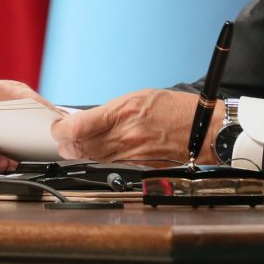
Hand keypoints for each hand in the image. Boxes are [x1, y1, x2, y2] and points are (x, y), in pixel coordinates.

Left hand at [50, 88, 199, 164]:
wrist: (206, 130)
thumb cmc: (177, 109)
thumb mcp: (140, 97)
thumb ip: (112, 111)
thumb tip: (88, 120)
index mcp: (125, 111)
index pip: (80, 126)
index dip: (62, 129)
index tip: (58, 127)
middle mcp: (127, 134)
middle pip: (83, 146)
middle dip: (67, 144)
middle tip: (62, 139)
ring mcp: (133, 153)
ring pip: (94, 158)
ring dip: (81, 153)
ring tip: (74, 146)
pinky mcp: (140, 166)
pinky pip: (112, 165)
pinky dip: (100, 159)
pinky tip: (97, 153)